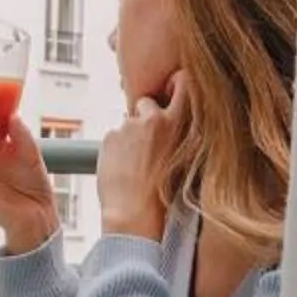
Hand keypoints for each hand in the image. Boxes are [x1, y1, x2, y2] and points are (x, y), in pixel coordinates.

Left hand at [96, 73, 191, 242]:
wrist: (134, 214)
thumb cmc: (164, 195)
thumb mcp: (186, 159)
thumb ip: (180, 134)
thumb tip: (172, 119)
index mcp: (180, 124)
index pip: (182, 83)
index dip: (175, 83)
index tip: (172, 89)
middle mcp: (154, 119)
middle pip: (147, 103)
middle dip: (145, 117)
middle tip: (147, 145)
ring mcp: (129, 126)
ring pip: (127, 122)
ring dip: (129, 137)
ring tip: (134, 165)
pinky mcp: (110, 136)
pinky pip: (113, 136)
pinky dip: (116, 149)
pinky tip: (122, 169)